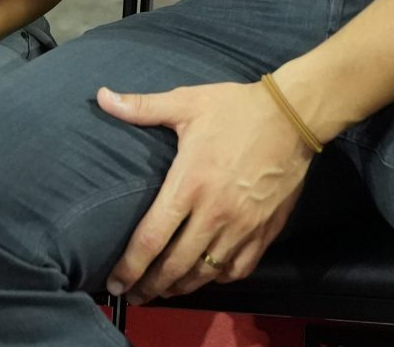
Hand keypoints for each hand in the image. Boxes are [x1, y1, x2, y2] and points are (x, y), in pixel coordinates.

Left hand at [100, 81, 312, 303]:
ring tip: (163, 291)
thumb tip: (101, 97)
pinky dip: (218, 279)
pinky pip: (238, 268)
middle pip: (176, 265)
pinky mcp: (265, 231)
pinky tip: (205, 276)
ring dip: (181, 287)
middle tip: (133, 296)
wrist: (292, 117)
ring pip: (206, 273)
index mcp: (190, 184)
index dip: (130, 266)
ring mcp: (242, 226)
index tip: (115, 283)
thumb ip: (141, 107)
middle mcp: (215, 213)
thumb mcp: (186, 102)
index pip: (152, 238)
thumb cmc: (236, 109)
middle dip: (150, 286)